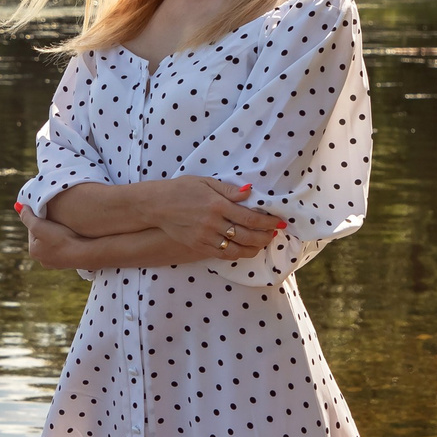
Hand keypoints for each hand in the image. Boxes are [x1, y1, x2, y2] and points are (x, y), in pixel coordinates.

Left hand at [21, 204, 86, 267]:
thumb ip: (27, 216)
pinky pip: (64, 249)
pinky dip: (66, 242)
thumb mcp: (39, 225)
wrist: (84, 253)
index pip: (32, 230)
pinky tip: (72, 236)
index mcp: (33, 252)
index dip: (39, 219)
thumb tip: (18, 207)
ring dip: (57, 235)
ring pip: (53, 243)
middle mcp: (42, 260)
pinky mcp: (68, 263)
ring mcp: (56, 263)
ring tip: (65, 227)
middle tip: (57, 219)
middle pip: (42, 237)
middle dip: (48, 228)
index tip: (48, 213)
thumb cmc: (60, 238)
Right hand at [151, 178, 286, 260]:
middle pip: (246, 235)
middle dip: (264, 236)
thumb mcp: (205, 182)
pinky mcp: (198, 246)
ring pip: (236, 249)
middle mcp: (212, 223)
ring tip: (261, 243)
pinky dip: (236, 254)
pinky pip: (222, 254)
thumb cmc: (181, 189)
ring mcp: (205, 237)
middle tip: (273, 234)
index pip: (250, 217)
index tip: (279, 222)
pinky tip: (243, 249)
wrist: (157, 205)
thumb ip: (228, 190)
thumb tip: (249, 192)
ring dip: (253, 248)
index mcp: (217, 205)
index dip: (268, 222)